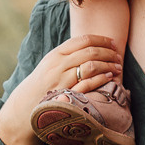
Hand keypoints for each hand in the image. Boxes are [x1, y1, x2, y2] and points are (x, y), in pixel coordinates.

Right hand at [0, 34, 122, 144]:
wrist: (25, 105)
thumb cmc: (42, 83)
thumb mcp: (50, 63)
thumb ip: (67, 54)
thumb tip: (89, 44)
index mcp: (56, 54)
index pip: (82, 40)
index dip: (101, 39)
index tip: (112, 42)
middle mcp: (58, 65)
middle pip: (90, 52)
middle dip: (108, 52)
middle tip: (118, 55)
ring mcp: (62, 80)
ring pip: (91, 66)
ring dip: (108, 65)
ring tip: (118, 66)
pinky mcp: (66, 94)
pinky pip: (87, 84)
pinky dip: (101, 78)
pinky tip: (109, 77)